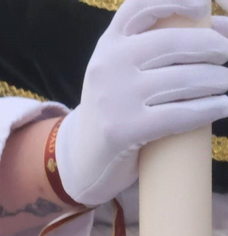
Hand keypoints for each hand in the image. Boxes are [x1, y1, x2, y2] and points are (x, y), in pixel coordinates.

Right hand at [57, 0, 227, 204]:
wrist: (83, 159)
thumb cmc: (117, 107)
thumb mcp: (123, 69)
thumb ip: (156, 44)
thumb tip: (222, 27)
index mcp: (109, 43)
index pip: (141, 5)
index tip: (201, 7)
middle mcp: (108, 64)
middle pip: (175, 42)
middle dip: (214, 48)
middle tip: (226, 56)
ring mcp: (114, 97)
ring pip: (185, 79)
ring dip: (219, 81)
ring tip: (226, 84)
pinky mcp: (124, 129)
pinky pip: (182, 113)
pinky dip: (213, 108)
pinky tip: (225, 106)